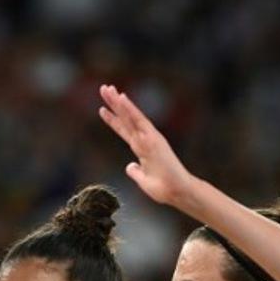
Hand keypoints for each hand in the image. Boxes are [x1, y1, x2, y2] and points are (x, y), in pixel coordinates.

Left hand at [98, 84, 193, 207]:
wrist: (177, 192)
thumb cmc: (163, 188)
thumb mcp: (143, 180)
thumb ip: (136, 172)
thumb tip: (130, 167)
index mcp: (141, 148)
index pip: (124, 130)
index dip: (113, 120)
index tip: (102, 109)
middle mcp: (145, 139)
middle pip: (126, 119)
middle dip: (114, 104)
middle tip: (103, 88)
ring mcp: (149, 138)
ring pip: (131, 116)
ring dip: (119, 102)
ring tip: (108, 89)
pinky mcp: (153, 138)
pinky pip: (139, 121)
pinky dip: (130, 109)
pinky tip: (121, 98)